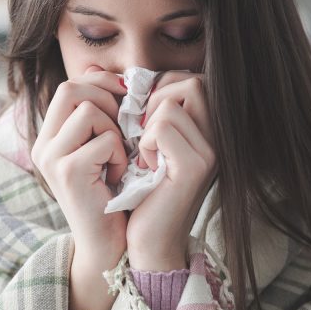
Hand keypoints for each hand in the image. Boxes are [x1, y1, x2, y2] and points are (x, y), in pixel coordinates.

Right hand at [31, 65, 128, 250]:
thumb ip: (98, 112)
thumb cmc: (113, 194)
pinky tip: (119, 175)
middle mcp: (43, 144)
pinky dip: (121, 155)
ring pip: (89, 111)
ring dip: (115, 130)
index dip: (100, 83)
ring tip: (118, 156)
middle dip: (107, 100)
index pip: (69, 85)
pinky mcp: (67, 172)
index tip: (124, 99)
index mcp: (49, 135)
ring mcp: (51, 158)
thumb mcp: (103, 146)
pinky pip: (104, 140)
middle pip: (72, 89)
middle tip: (123, 127)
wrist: (108, 244)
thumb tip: (98, 67)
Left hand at [125, 70, 217, 271]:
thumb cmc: (140, 191)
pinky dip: (145, 143)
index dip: (159, 89)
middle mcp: (217, 138)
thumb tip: (93, 68)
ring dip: (146, 127)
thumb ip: (135, 107)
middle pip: (190, 82)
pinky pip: (163, 127)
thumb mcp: (140, 142)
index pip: (190, 79)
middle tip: (142, 133)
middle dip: (155, 101)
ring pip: (172, 103)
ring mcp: (210, 152)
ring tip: (144, 155)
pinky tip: (145, 167)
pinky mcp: (195, 167)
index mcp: (207, 130)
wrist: (147, 241)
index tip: (142, 119)